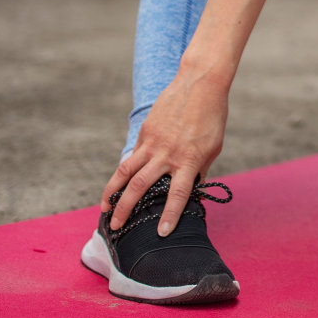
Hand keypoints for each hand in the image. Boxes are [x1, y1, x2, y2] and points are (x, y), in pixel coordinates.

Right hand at [101, 66, 229, 235]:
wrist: (200, 84)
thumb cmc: (211, 117)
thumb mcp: (212, 147)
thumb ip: (199, 170)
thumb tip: (193, 191)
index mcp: (190, 160)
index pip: (179, 194)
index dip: (170, 215)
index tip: (161, 233)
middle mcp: (168, 153)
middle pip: (140, 186)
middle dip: (125, 209)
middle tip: (115, 227)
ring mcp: (153, 142)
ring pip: (126, 171)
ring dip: (112, 192)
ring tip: (104, 208)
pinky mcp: (146, 131)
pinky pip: (133, 155)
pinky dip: (124, 171)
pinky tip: (118, 183)